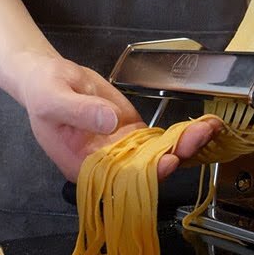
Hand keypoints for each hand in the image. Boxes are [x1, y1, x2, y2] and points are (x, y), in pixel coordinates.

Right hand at [15, 53, 220, 181]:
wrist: (48, 76)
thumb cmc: (43, 90)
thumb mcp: (54, 97)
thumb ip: (80, 111)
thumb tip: (109, 121)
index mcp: (84, 166)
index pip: (118, 178)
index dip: (146, 174)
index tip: (167, 160)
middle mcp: (108, 165)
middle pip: (147, 169)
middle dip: (176, 154)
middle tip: (198, 137)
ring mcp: (124, 150)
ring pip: (160, 154)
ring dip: (187, 143)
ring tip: (210, 127)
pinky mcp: (135, 133)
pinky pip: (163, 138)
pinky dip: (185, 133)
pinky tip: (205, 125)